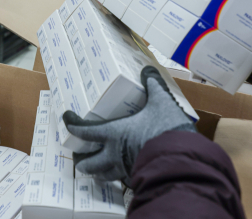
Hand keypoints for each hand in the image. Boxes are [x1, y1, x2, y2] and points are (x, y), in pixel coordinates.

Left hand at [63, 66, 195, 186]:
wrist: (184, 160)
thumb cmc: (167, 130)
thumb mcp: (161, 103)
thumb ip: (153, 86)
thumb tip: (148, 70)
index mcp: (113, 134)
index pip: (83, 131)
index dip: (71, 125)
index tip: (67, 118)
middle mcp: (114, 155)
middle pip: (87, 163)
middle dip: (80, 159)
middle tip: (80, 152)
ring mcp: (125, 170)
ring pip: (102, 176)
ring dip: (96, 172)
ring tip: (96, 166)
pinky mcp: (138, 178)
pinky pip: (122, 181)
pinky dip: (118, 177)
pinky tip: (122, 172)